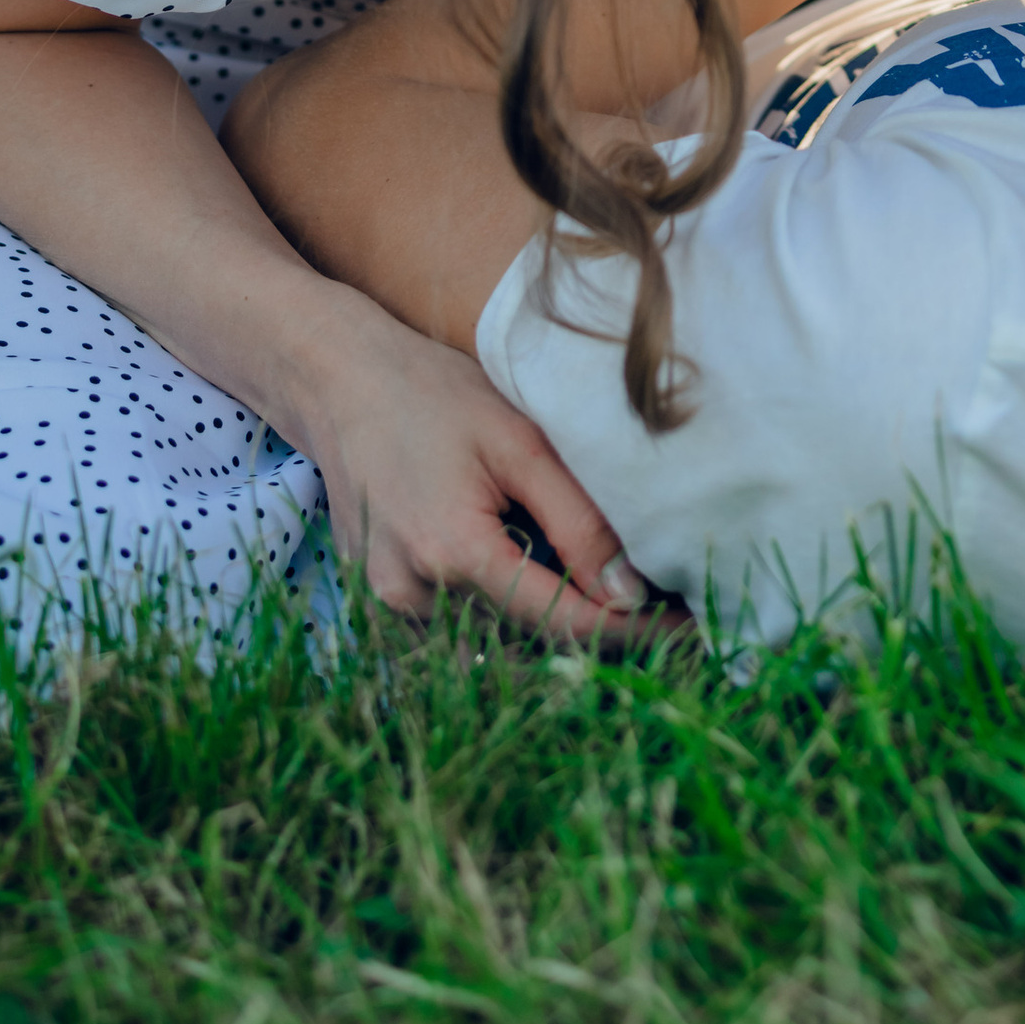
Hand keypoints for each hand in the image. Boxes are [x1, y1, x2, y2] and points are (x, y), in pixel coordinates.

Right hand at [296, 296, 654, 643]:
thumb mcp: (517, 441)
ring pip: (493, 642)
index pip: (559, 621)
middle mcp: (413, 597)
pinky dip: (505, 612)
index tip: (686, 626)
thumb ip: (576, 519)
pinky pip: (458, 626)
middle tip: (666, 608)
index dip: (628, 630)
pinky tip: (541, 574)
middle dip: (596, 631)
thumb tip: (629, 592)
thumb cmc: (432, 395)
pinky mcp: (380, 600)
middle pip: (527, 641)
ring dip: (550, 625)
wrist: (338, 381)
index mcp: (454, 554)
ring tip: (611, 589)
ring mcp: (388, 605)